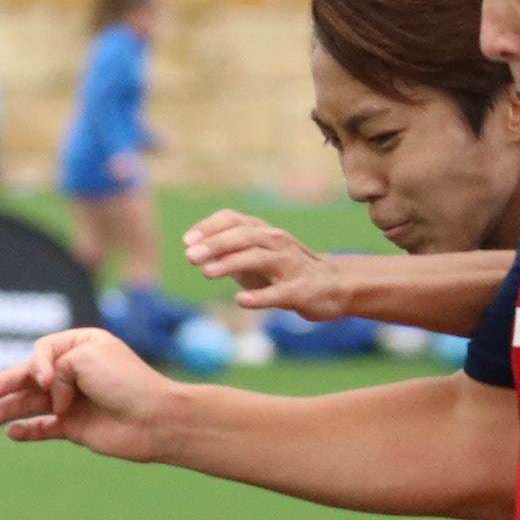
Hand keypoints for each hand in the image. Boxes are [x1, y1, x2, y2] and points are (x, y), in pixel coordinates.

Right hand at [0, 327, 178, 456]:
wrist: (154, 420)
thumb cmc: (125, 382)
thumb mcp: (84, 357)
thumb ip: (54, 368)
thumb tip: (50, 397)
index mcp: (82, 345)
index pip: (43, 350)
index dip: (36, 365)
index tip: (46, 380)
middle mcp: (77, 372)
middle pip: (32, 377)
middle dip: (6, 385)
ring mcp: (75, 401)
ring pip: (33, 404)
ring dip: (9, 409)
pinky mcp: (77, 427)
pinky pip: (46, 428)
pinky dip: (29, 430)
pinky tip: (12, 432)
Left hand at [183, 210, 352, 320]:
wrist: (332, 286)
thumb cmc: (285, 270)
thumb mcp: (255, 256)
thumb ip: (227, 252)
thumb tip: (192, 251)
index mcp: (263, 231)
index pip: (232, 219)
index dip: (208, 228)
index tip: (187, 242)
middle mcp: (277, 242)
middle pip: (243, 236)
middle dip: (215, 245)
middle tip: (189, 257)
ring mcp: (290, 265)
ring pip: (258, 258)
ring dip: (231, 263)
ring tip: (207, 273)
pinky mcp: (301, 290)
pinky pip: (279, 293)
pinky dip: (260, 296)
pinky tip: (241, 300)